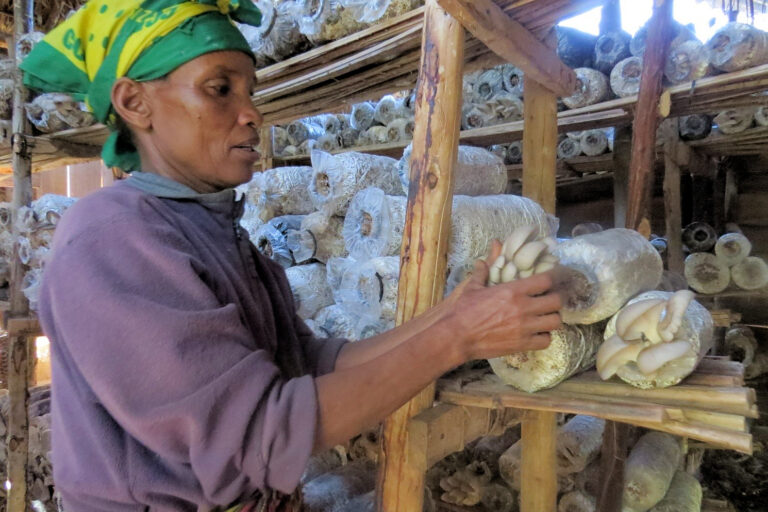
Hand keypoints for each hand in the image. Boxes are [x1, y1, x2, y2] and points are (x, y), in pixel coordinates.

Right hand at [443, 241, 562, 361]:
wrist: (456, 336)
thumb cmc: (463, 310)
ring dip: (551, 318)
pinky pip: (546, 340)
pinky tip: (536, 333)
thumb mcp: (472, 288)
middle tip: (548, 300)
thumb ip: (482, 272)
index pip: (545, 280)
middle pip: (556, 301)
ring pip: (555, 321)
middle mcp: (523, 307)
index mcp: (513, 290)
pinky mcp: (523, 344)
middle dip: (554, 299)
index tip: (549, 280)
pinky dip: (544, 337)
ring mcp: (525, 327)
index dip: (550, 279)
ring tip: (544, 317)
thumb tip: (482, 260)